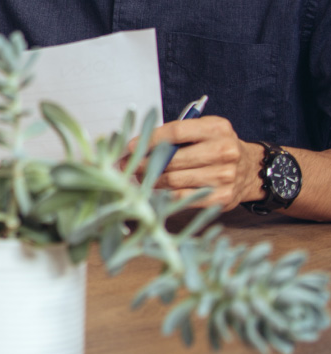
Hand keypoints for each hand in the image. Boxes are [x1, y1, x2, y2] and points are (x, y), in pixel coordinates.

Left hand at [138, 116, 265, 210]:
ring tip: (140, 178)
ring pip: (174, 181)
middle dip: (145, 164)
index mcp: (217, 129)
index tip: (131, 147)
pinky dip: (164, 195)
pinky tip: (156, 190)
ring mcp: (225, 176)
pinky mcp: (222, 197)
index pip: (177, 131)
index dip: (150, 139)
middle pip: (172, 160)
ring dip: (152, 180)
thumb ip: (175, 135)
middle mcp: (224, 151)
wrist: (251, 170)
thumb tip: (136, 147)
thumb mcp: (203, 131)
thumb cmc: (216, 147)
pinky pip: (183, 197)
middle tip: (129, 167)